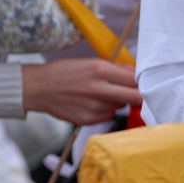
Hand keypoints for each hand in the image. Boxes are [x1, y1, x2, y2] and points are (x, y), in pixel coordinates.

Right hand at [22, 58, 142, 125]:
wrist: (38, 88)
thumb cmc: (65, 72)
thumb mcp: (91, 62)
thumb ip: (116, 68)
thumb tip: (136, 73)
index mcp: (101, 70)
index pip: (135, 79)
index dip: (143, 82)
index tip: (145, 83)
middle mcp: (99, 89)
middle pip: (134, 97)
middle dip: (139, 96)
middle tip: (139, 94)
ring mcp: (93, 107)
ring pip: (121, 106)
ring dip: (118, 101)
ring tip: (103, 94)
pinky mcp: (87, 120)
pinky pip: (108, 116)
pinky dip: (106, 111)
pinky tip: (93, 104)